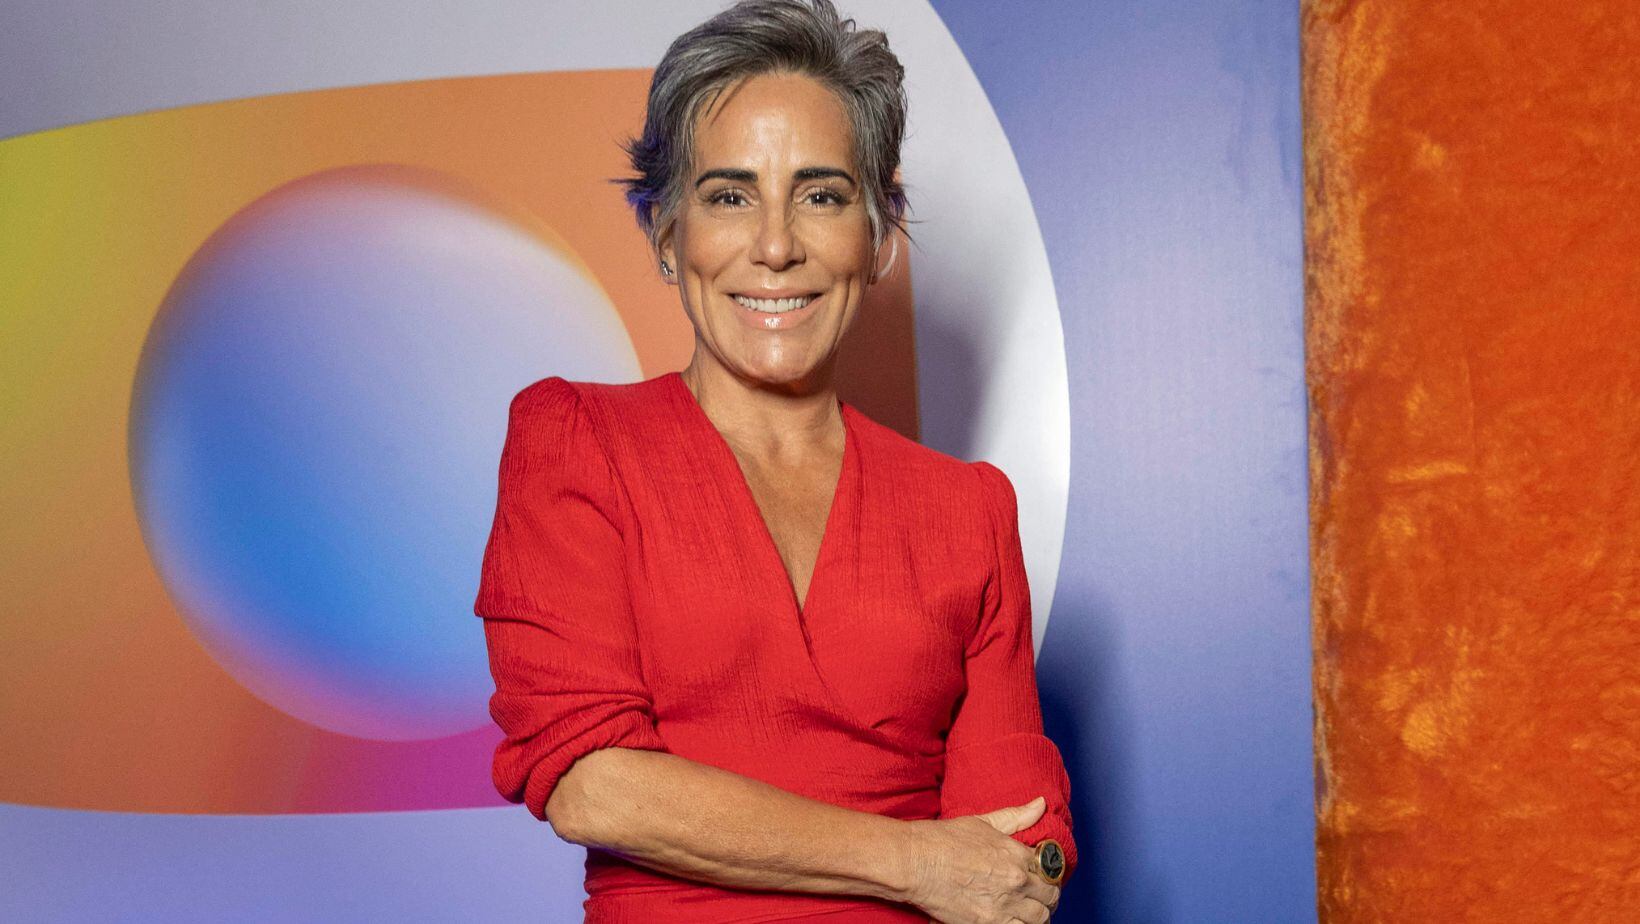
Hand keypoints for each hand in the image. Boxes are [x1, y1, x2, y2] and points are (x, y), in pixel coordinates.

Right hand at [901, 796, 1060, 923]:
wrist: (915, 863)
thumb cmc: (944, 840)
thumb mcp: (983, 822)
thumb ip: (1016, 816)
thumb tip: (1040, 804)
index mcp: (1017, 854)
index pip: (1051, 868)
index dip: (1048, 872)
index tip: (1042, 874)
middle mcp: (1016, 881)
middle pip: (1050, 896)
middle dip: (1047, 895)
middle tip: (1038, 895)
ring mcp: (1004, 906)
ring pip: (1041, 918)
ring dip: (1038, 914)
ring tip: (1028, 910)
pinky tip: (1015, 920)